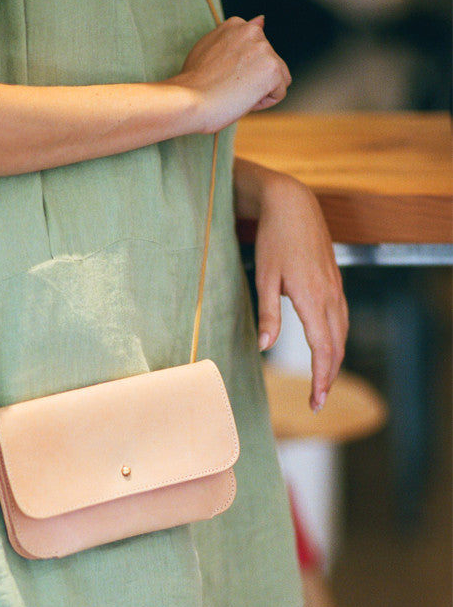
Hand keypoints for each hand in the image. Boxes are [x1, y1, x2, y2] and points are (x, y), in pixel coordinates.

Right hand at [172, 16, 291, 132]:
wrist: (188, 101)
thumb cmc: (193, 85)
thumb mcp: (209, 50)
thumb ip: (233, 38)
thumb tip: (261, 21)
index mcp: (236, 25)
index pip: (255, 52)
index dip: (241, 71)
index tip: (221, 77)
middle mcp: (252, 32)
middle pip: (269, 64)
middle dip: (252, 80)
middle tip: (226, 87)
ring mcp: (264, 49)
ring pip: (277, 78)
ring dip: (258, 91)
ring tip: (234, 93)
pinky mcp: (272, 69)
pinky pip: (278, 93)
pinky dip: (261, 103)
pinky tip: (240, 100)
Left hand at [253, 173, 347, 410]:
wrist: (292, 205)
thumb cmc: (274, 240)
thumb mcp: (264, 277)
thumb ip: (269, 314)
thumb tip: (266, 346)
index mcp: (312, 298)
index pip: (323, 350)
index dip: (320, 378)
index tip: (316, 401)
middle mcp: (330, 296)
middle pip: (337, 347)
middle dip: (328, 377)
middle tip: (317, 401)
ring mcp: (336, 287)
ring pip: (342, 333)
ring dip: (334, 360)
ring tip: (322, 381)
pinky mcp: (334, 281)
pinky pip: (341, 317)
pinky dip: (336, 340)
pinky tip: (328, 346)